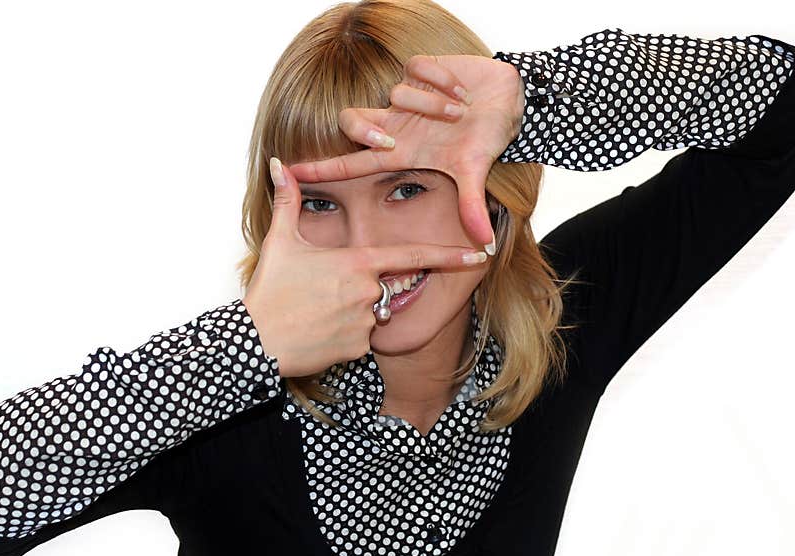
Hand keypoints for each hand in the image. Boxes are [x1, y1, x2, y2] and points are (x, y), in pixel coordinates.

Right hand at [242, 157, 488, 378]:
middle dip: (355, 289)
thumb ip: (287, 202)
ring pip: (368, 313)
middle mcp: (368, 291)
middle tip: (319, 295)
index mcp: (356, 262)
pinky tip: (317, 335)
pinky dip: (341, 336)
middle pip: (379, 286)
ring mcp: (365, 322)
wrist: (256, 342)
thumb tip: (279, 165)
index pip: (412, 255)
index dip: (449, 255)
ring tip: (314, 314)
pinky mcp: (357, 349)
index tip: (479, 254)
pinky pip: (359, 338)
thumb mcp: (280, 242)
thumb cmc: (269, 290)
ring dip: (348, 313)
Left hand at [288, 54, 525, 253]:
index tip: (287, 170)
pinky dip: (442, 80)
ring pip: (397, 94)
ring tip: (461, 112)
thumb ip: (472, 205)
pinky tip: (461, 89)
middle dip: (365, 130)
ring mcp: (405, 96)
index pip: (351, 164)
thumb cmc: (486, 136)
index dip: (321, 169)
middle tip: (393, 138)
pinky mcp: (419, 69)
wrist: (509, 100)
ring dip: (433, 105)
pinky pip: (417, 69)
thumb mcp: (475, 171)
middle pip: (351, 122)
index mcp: (401, 151)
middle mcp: (396, 124)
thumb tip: (485, 245)